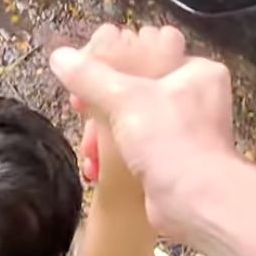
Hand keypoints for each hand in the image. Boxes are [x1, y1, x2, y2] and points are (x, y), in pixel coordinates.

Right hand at [72, 25, 187, 185]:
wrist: (195, 202)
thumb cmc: (170, 141)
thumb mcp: (124, 99)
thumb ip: (89, 76)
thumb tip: (59, 56)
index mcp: (195, 71)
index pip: (147, 52)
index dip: (112, 62)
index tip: (86, 76)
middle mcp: (195, 97)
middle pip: (135, 88)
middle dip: (101, 105)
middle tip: (80, 110)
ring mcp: (185, 130)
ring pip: (132, 120)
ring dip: (103, 134)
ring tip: (89, 147)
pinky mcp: (173, 159)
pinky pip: (136, 147)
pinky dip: (114, 155)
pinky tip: (97, 166)